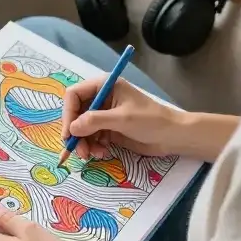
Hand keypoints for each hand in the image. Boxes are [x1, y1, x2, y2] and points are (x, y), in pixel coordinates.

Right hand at [62, 77, 183, 159]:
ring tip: (93, 155)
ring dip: (84, 143)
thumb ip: (94, 121)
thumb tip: (72, 129)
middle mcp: (101, 98)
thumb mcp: (122, 119)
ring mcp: (104, 114)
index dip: (68, 114)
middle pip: (75, 113)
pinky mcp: (109, 129)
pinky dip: (93, 146)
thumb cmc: (151, 120)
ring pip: (82, 128)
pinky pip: (92, 137)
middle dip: (76, 133)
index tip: (69, 134)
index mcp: (104, 86)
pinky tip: (103, 152)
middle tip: (79, 152)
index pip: (74, 95)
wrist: (172, 136)